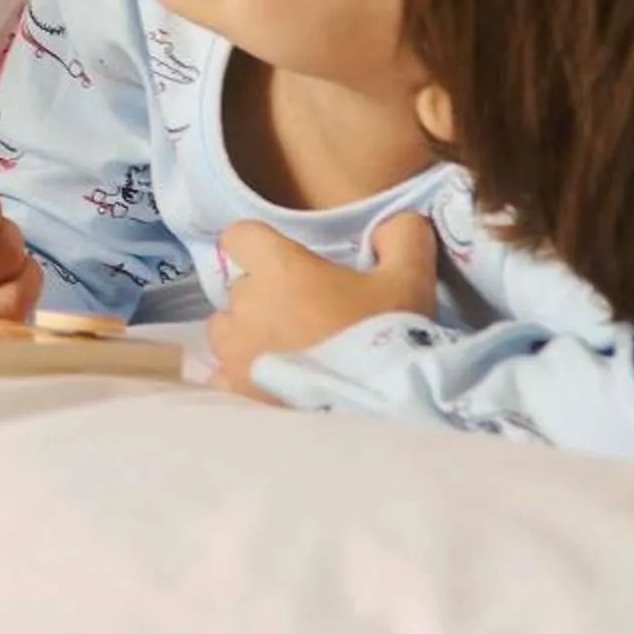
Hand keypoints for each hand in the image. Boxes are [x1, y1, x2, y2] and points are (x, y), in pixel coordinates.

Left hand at [207, 213, 438, 399]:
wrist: (385, 411)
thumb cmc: (389, 338)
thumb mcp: (410, 279)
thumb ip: (400, 237)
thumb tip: (392, 222)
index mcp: (279, 270)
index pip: (240, 236)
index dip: (260, 246)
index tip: (285, 262)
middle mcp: (246, 306)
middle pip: (240, 288)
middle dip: (266, 298)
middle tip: (307, 319)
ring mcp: (234, 353)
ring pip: (227, 331)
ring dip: (248, 337)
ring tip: (288, 355)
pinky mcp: (234, 393)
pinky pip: (224, 375)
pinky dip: (243, 377)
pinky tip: (274, 387)